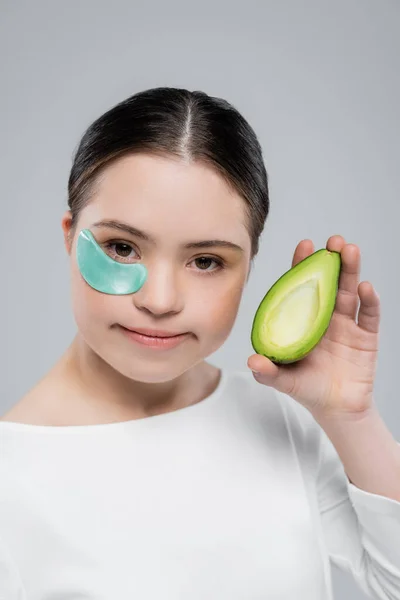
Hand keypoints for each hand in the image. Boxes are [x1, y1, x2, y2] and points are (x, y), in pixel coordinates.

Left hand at [247, 235, 379, 417]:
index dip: (302, 266)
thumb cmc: (307, 390)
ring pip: (350, 292)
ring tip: (350, 250)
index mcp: (303, 320)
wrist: (337, 410)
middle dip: (331, 260)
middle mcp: (325, 317)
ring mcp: (347, 325)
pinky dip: (370, 301)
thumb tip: (252, 360)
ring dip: (351, 270)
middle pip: (329, 283)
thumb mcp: (284, 381)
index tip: (305, 245)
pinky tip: (367, 287)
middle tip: (332, 241)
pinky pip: (369, 316)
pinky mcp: (366, 337)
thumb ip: (268, 372)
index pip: (302, 287)